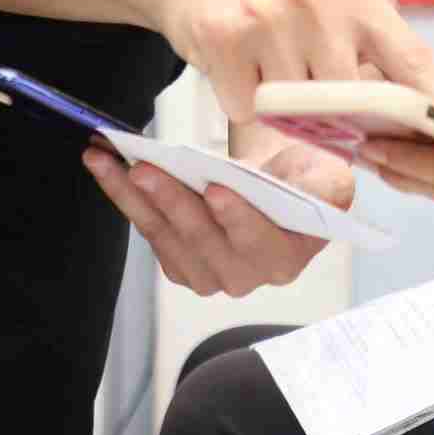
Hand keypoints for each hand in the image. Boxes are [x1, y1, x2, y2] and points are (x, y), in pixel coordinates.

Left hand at [83, 121, 353, 296]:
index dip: (238, 218)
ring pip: (164, 235)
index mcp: (286, 257)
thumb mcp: (330, 176)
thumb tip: (307, 189)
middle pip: (202, 241)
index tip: (217, 188)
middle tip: (146, 167)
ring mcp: (205, 272)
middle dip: (172, 201)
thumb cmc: (303, 178)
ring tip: (106, 158)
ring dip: (131, 195)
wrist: (278, 180)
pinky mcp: (176, 260)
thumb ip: (327, 188)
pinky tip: (104, 164)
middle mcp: (244, 276)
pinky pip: (145, 227)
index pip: (259, 243)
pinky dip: (122, 194)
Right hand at [150, 0, 433, 124]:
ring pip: (297, 110)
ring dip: (284, 108)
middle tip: (320, 110)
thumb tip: (410, 116)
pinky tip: (235, 66)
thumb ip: (365, 44)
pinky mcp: (227, 37)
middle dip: (341, 119)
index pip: (412, 58)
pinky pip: (250, 107)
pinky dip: (243, 100)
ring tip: (267, 67)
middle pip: (351, 99)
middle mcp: (319, 0)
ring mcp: (272, 17)